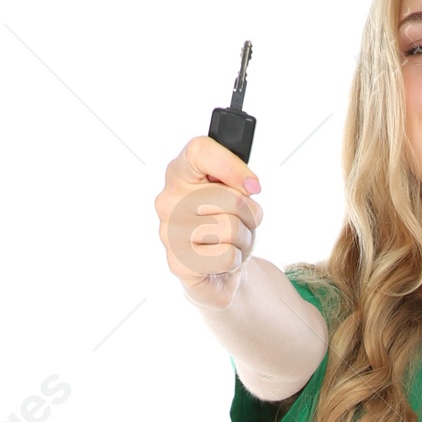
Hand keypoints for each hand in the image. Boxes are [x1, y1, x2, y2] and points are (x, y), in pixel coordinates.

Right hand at [155, 136, 262, 304]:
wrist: (219, 272)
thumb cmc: (226, 227)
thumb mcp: (236, 196)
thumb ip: (237, 182)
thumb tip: (248, 186)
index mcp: (180, 173)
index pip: (200, 150)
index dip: (232, 166)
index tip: (252, 186)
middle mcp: (168, 199)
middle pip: (231, 199)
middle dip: (249, 216)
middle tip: (240, 224)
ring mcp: (169, 231)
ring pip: (231, 229)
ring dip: (244, 239)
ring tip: (231, 243)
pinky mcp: (178, 261)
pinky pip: (226, 256)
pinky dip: (235, 260)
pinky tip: (222, 261)